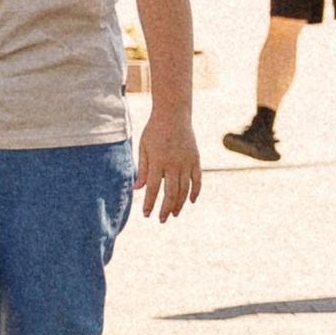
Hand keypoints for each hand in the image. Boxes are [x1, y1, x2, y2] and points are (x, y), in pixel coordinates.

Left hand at [136, 107, 201, 221]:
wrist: (173, 114)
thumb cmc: (154, 131)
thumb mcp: (143, 147)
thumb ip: (142, 169)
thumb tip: (138, 189)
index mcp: (158, 161)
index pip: (153, 188)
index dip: (149, 203)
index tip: (146, 215)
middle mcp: (173, 164)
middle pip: (171, 193)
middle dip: (165, 209)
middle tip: (161, 220)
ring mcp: (186, 162)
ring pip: (184, 190)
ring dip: (179, 204)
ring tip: (174, 214)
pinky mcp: (196, 160)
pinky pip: (197, 180)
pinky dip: (195, 192)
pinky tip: (191, 201)